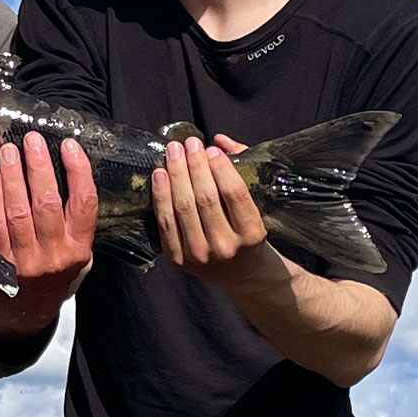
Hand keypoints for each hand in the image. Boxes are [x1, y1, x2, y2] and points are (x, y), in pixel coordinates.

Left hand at [0, 132, 96, 335]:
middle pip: (47, 203)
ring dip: (13, 177)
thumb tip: (71, 170)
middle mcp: (55, 256)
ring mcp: (26, 262)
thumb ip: (78, 222)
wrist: (28, 313)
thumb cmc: (56, 274)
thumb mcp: (80, 254)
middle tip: (32, 140)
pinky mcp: (0, 265)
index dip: (78, 171)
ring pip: (18, 212)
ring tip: (9, 151)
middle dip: (39, 166)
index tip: (69, 145)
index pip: (84, 203)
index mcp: (80, 248)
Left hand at [151, 134, 276, 285]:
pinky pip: (165, 223)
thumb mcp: (257, 206)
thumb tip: (220, 140)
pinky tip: (159, 175)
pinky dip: (160, 196)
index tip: (211, 149)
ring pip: (183, 208)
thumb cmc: (250, 235)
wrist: (243, 276)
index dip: (220, 168)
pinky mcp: (178, 260)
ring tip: (173, 153)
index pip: (234, 194)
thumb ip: (242, 169)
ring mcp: (199, 256)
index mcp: (252, 234)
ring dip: (176, 175)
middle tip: (189, 144)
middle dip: (194, 166)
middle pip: (205, 198)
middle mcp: (225, 248)